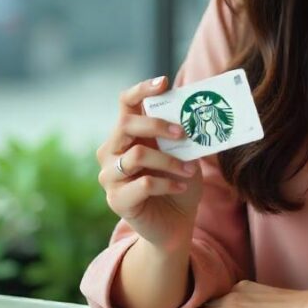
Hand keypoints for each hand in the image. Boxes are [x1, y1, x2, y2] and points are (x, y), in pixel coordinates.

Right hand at [95, 75, 202, 249]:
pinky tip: (182, 186)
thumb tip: (197, 114)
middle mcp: (112, 151)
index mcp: (127, 134)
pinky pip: (144, 183)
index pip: (126, 103)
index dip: (142, 90)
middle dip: (157, 125)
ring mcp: (110, 176)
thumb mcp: (184, 154)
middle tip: (184, 133)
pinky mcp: (117, 200)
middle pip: (127, 125)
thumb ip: (181, 136)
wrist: (175, 224)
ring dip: (170, 160)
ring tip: (191, 169)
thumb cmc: (179, 182)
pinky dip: (168, 182)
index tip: (163, 83)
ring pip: (137, 155)